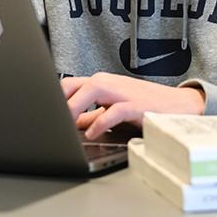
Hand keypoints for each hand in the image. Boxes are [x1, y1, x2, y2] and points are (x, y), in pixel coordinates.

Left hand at [60, 72, 205, 138]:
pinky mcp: (136, 106)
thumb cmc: (144, 107)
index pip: (67, 85)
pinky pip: (114, 111)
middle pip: (73, 84)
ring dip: (74, 106)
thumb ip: (90, 115)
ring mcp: (122, 92)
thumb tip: (69, 124)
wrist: (178, 105)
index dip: (51, 97)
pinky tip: (92, 133)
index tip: (38, 110)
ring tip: (63, 123)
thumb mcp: (112, 109)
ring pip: (91, 90)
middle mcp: (108, 83)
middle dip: (57, 100)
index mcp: (100, 83)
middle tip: (46, 118)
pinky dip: (100, 122)